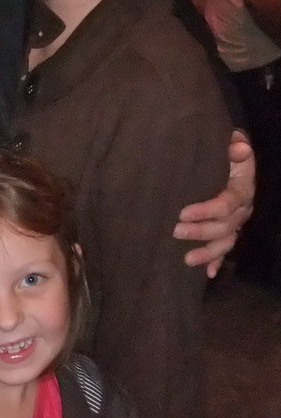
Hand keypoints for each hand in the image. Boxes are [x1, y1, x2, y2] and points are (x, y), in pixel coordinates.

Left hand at [174, 130, 254, 276]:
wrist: (228, 157)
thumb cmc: (223, 150)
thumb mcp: (229, 143)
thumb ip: (233, 145)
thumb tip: (238, 146)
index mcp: (241, 188)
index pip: (227, 203)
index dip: (206, 210)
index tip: (182, 213)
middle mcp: (242, 208)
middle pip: (225, 226)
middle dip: (201, 231)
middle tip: (175, 231)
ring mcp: (236, 222)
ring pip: (226, 242)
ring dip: (208, 252)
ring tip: (187, 259)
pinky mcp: (228, 230)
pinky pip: (225, 249)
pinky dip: (217, 261)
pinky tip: (208, 273)